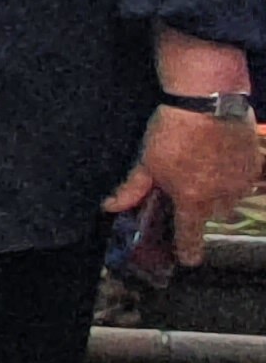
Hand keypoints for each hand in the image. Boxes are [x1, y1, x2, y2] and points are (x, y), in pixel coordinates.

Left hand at [106, 106, 259, 266]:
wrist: (208, 102)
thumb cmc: (172, 132)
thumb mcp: (146, 161)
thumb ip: (132, 189)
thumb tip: (110, 207)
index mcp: (192, 199)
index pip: (190, 233)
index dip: (188, 248)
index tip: (188, 260)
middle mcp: (221, 195)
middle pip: (213, 214)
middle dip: (202, 208)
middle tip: (191, 190)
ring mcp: (242, 179)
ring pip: (232, 197)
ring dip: (220, 192)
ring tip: (206, 171)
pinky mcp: (255, 162)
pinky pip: (247, 179)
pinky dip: (236, 176)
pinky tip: (224, 161)